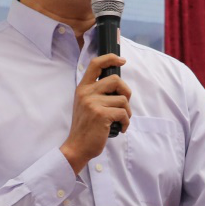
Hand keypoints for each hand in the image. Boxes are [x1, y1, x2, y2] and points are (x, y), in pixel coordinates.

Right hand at [60, 53, 130, 174]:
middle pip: (116, 80)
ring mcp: (93, 103)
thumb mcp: (86, 105)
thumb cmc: (86, 127)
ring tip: (121, 120)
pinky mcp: (101, 115)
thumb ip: (97, 93)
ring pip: (123, 99)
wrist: (77, 147)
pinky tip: (120, 128)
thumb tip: (118, 86)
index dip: (110, 58)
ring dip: (127, 112)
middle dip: (126, 92)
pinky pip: (123, 113)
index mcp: (82, 88)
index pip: (95, 64)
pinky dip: (126, 122)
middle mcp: (86, 93)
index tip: (121, 60)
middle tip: (124, 105)